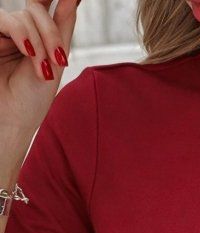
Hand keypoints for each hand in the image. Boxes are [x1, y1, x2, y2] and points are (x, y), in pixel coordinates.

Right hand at [0, 0, 80, 140]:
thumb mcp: (55, 63)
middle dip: (52, 34)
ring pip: (24, 15)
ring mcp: (3, 33)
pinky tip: (28, 52)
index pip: (45, 9)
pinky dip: (21, 34)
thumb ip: (61, 29)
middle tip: (59, 60)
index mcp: (36, 37)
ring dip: (39, 41)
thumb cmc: (31, 100)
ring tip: (42, 70)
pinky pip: (5, 19)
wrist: (11, 123)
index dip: (57, 2)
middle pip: (37, 10)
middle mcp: (18, 32)